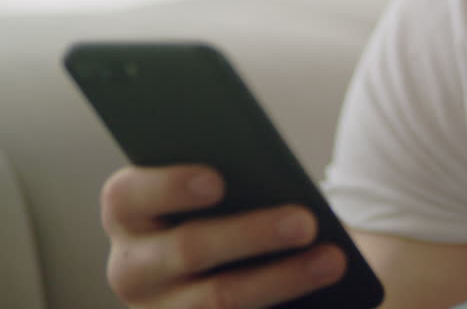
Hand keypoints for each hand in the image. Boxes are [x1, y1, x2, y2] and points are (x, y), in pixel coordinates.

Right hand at [101, 165, 345, 307]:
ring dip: (282, 280)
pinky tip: (326, 299)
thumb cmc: (227, 204)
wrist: (234, 260)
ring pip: (218, 301)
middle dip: (253, 234)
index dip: (170, 186)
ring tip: (333, 260)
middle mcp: (132, 267)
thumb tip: (273, 179)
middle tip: (307, 222)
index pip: (129, 195)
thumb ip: (233, 176)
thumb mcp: (223, 188)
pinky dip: (282, 308)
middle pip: (188, 249)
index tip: (218, 180)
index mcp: (129, 213)